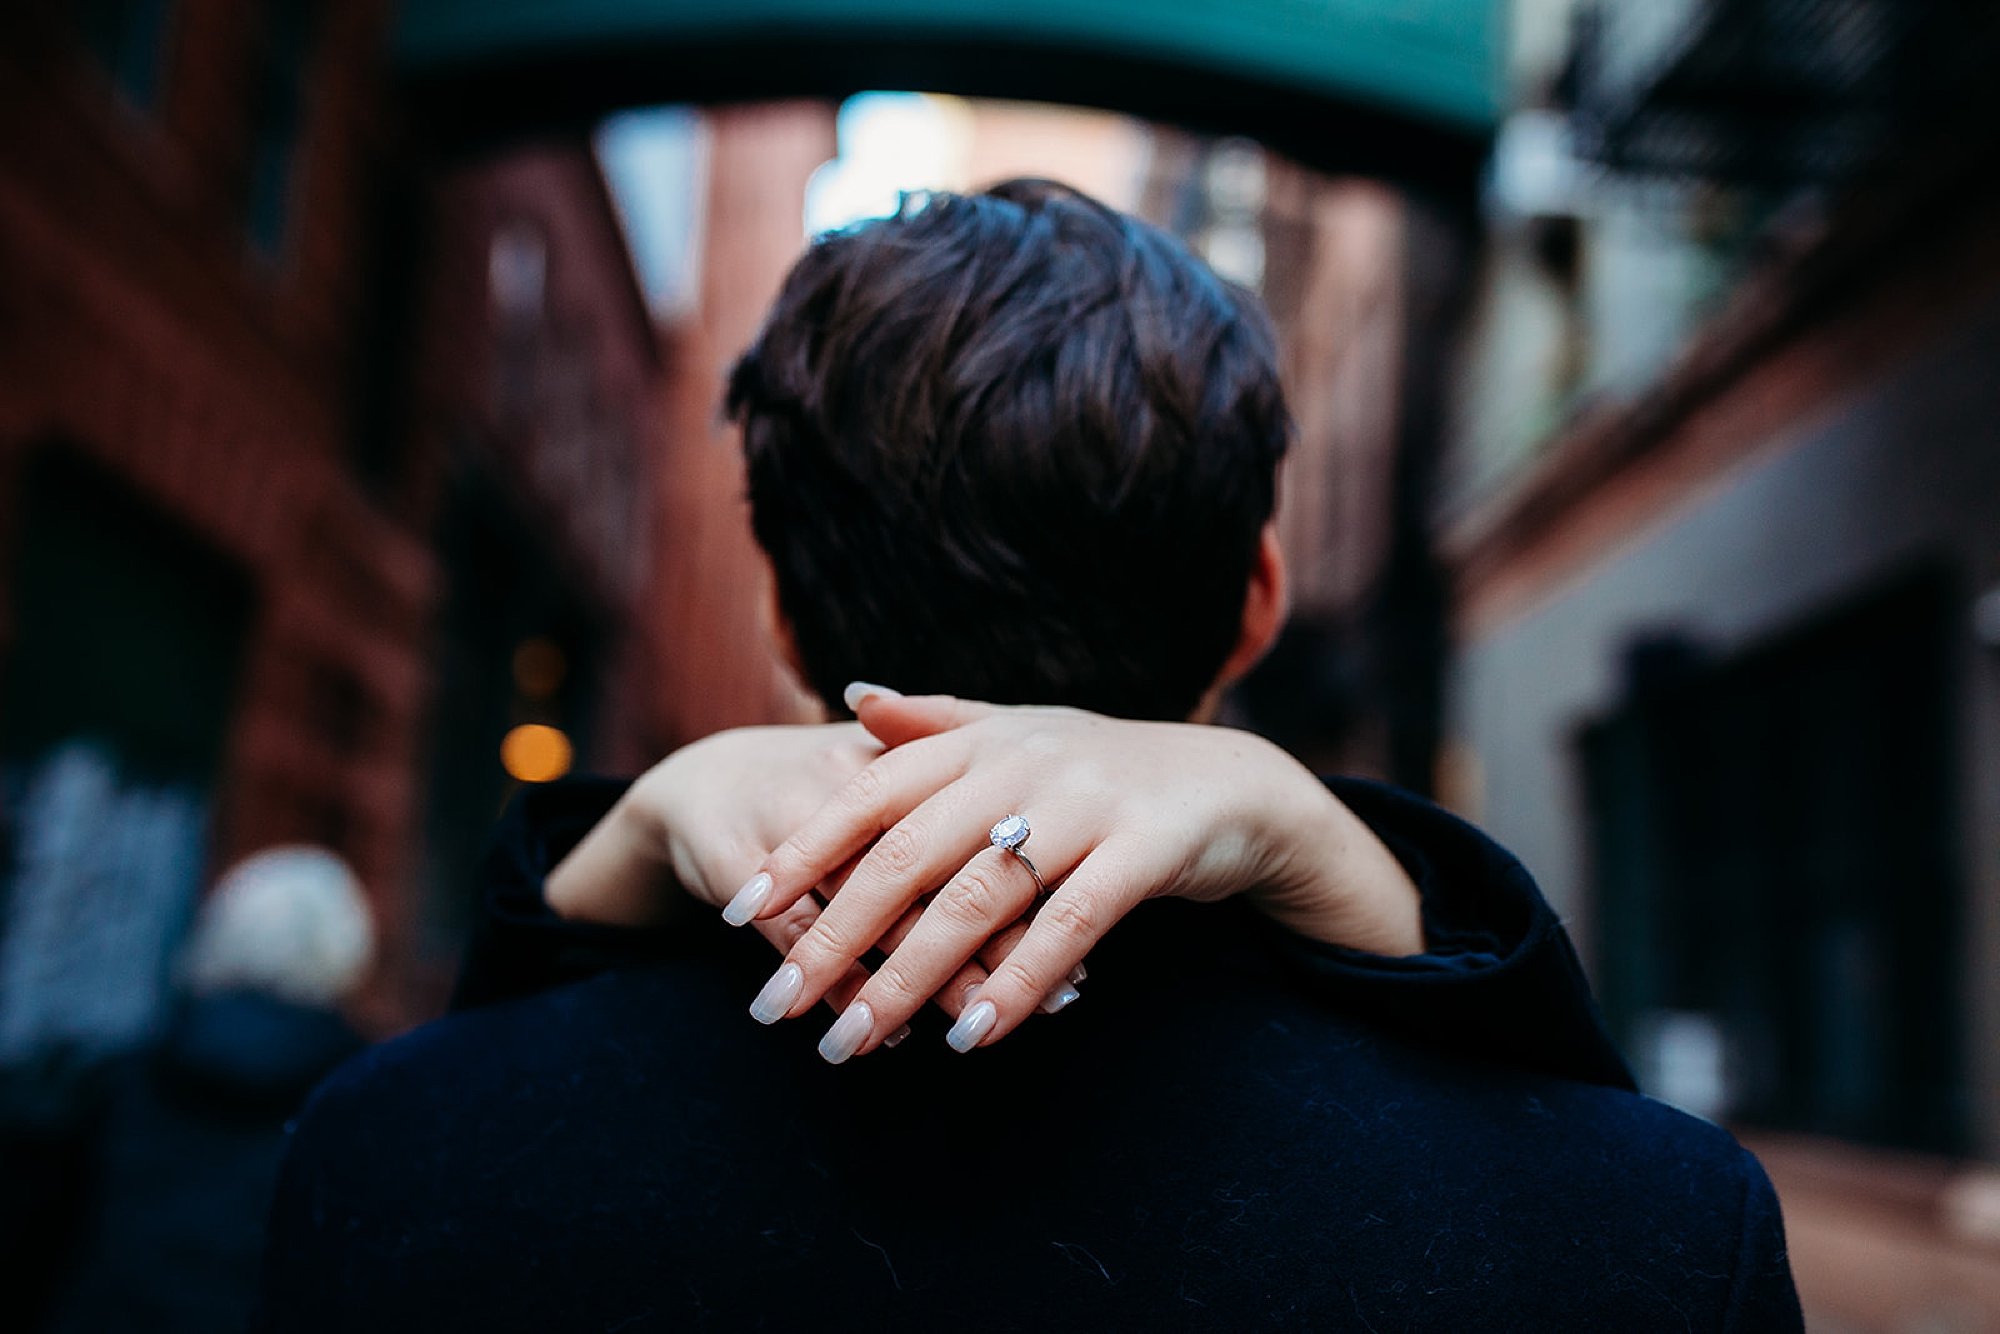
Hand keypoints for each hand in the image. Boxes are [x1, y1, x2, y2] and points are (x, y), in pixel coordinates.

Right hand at [545, 720, 1026, 1038]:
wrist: (705, 780)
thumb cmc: (822, 793)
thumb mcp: (891, 786)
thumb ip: (963, 825)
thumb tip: (1055, 892)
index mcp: (897, 759)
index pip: (978, 828)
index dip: (1032, 891)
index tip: (1081, 948)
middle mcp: (847, 782)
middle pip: (934, 870)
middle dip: (997, 940)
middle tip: (1056, 997)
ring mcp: (791, 822)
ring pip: (869, 907)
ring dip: (922, 973)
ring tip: (974, 1022)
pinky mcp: (741, 864)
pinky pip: (796, 932)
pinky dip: (842, 984)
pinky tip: (880, 1031)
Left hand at [730, 690, 1422, 1061]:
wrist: (1231, 783)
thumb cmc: (1106, 768)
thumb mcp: (1020, 735)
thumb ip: (937, 722)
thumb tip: (853, 694)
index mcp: (979, 739)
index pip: (867, 795)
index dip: (799, 853)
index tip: (736, 913)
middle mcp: (1020, 763)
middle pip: (904, 858)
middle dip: (832, 938)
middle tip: (775, 1008)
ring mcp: (1082, 803)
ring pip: (973, 901)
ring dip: (906, 980)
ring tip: (851, 1042)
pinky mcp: (1141, 848)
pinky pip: (1066, 926)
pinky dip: (1014, 984)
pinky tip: (969, 1037)